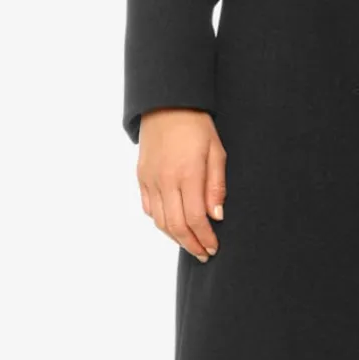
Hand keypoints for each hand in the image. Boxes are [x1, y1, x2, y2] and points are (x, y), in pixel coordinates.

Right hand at [136, 109, 225, 260]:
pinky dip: (161, 222)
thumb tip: (217, 216)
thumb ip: (216, 186)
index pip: (194, 218)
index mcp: (187, 174)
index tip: (214, 248)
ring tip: (190, 244)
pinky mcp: (141, 177)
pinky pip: (149, 208)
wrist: (166, 104)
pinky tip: (173, 225)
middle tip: (203, 254)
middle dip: (191, 245)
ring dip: (175, 238)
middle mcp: (165, 180)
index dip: (204, 238)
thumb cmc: (197, 126)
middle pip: (175, 226)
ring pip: (160, 221)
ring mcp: (150, 180)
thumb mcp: (216, 151)